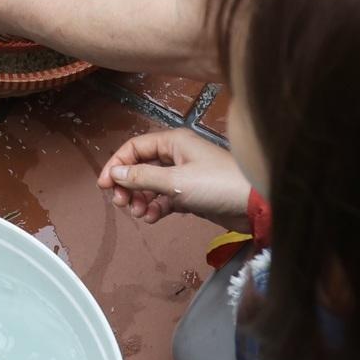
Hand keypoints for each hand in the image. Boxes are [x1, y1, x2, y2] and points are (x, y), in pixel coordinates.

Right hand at [99, 128, 252, 228]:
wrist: (254, 206)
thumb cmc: (217, 185)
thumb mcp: (176, 181)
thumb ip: (143, 176)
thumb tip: (114, 172)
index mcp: (173, 142)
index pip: (134, 147)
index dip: (116, 164)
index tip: (104, 185)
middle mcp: (176, 155)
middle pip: (140, 166)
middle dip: (128, 185)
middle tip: (122, 204)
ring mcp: (183, 175)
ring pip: (151, 184)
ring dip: (141, 199)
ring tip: (140, 213)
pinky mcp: (190, 194)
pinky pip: (164, 198)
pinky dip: (156, 207)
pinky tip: (152, 218)